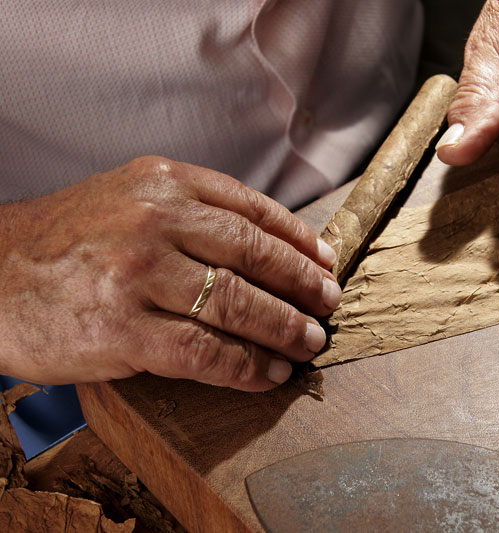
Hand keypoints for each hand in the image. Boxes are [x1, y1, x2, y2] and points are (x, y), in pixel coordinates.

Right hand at [0, 157, 340, 390]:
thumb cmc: (66, 239)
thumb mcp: (128, 198)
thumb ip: (193, 211)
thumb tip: (268, 245)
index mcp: (163, 182)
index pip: (252, 211)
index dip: (299, 241)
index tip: (325, 262)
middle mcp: (155, 220)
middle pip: (255, 256)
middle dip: (303, 286)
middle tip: (328, 306)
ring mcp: (138, 275)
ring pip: (238, 305)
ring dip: (284, 330)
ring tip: (308, 343)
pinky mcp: (121, 329)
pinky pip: (204, 352)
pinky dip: (244, 367)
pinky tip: (265, 374)